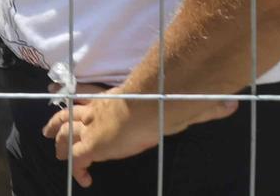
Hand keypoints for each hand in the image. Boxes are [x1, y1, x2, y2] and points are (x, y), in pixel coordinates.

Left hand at [42, 92, 234, 187]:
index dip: (80, 105)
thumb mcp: (178, 106)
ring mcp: (92, 129)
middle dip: (57, 122)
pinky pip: (77, 160)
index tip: (72, 104)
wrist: (146, 108)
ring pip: (65, 134)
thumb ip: (202, 107)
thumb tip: (231, 105)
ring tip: (56, 153)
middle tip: (48, 130)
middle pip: (69, 114)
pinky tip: (84, 181)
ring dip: (59, 143)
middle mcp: (97, 113)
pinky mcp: (92, 146)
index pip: (90, 100)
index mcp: (112, 101)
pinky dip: (77, 169)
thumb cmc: (162, 104)